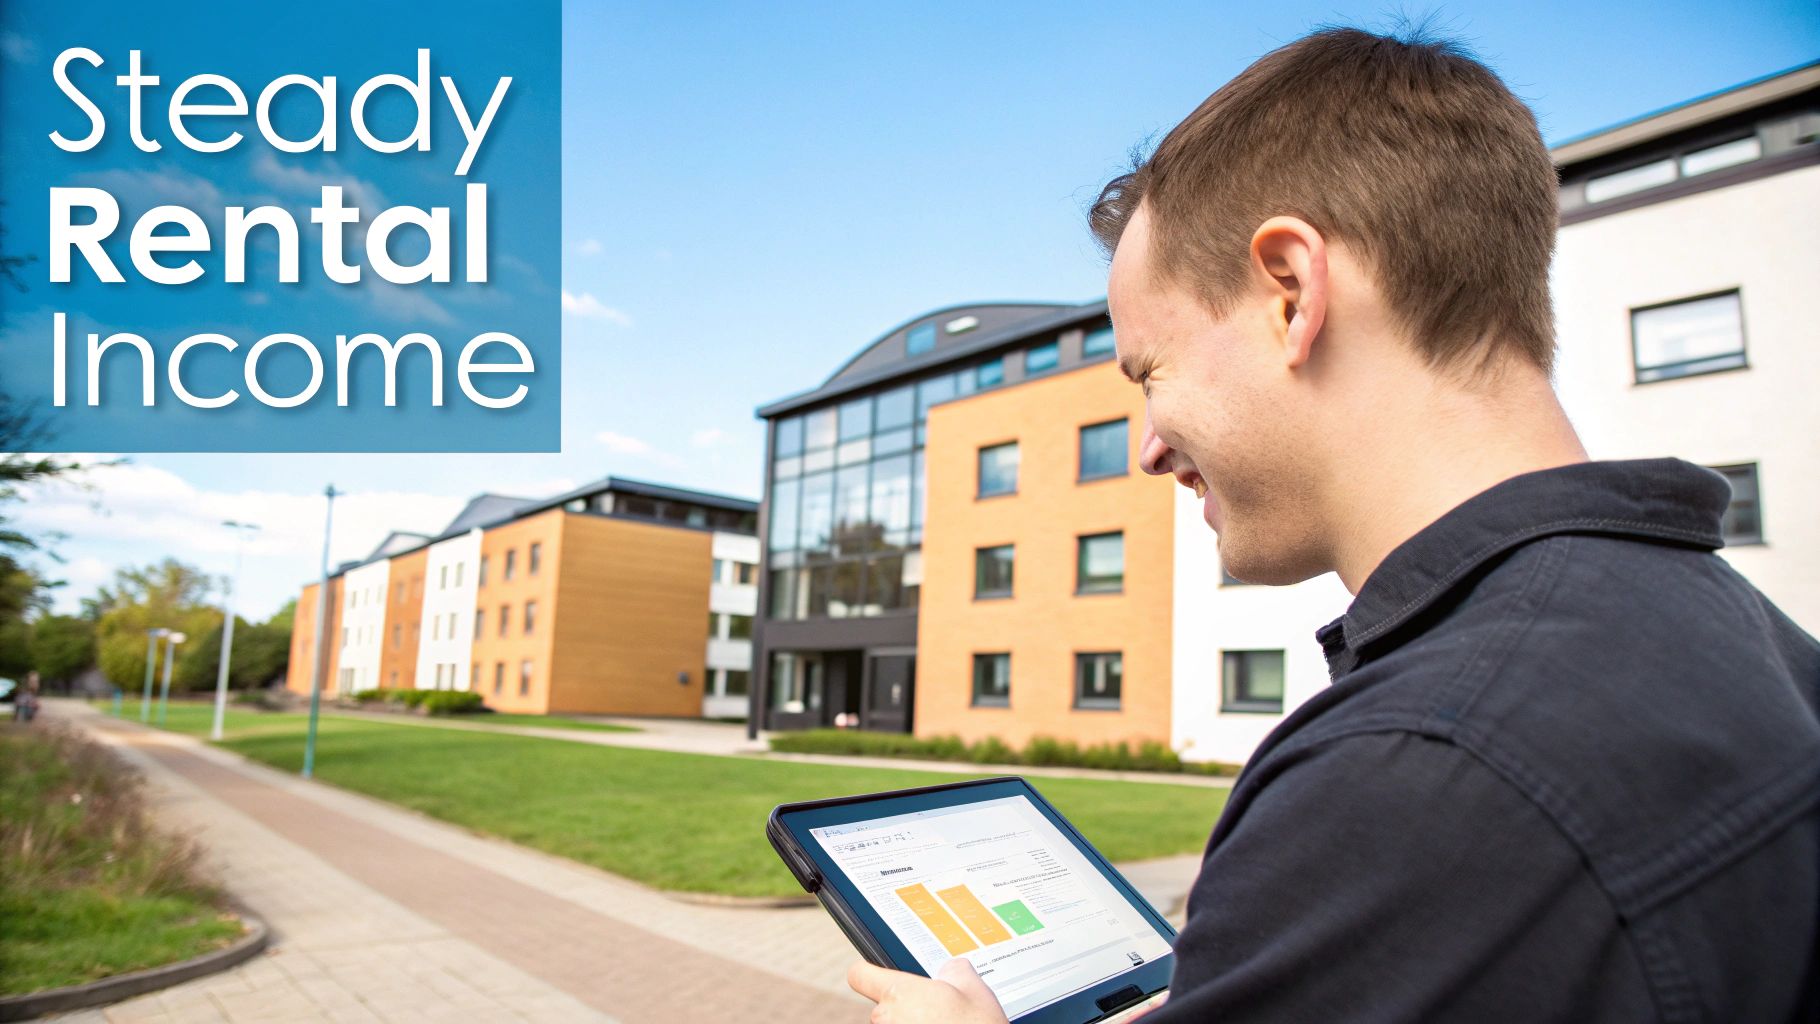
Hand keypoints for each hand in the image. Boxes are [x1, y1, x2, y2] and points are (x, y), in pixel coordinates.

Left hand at [847, 957, 1010, 1023]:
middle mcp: (886, 1019)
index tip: (880, 974)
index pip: (859, 974)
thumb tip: (950, 968)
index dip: (869, 971)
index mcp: (899, 993)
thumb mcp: (974, 989)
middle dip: (906, 1006)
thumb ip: (954, 969)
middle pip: (883, 1005)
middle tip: (935, 1008)